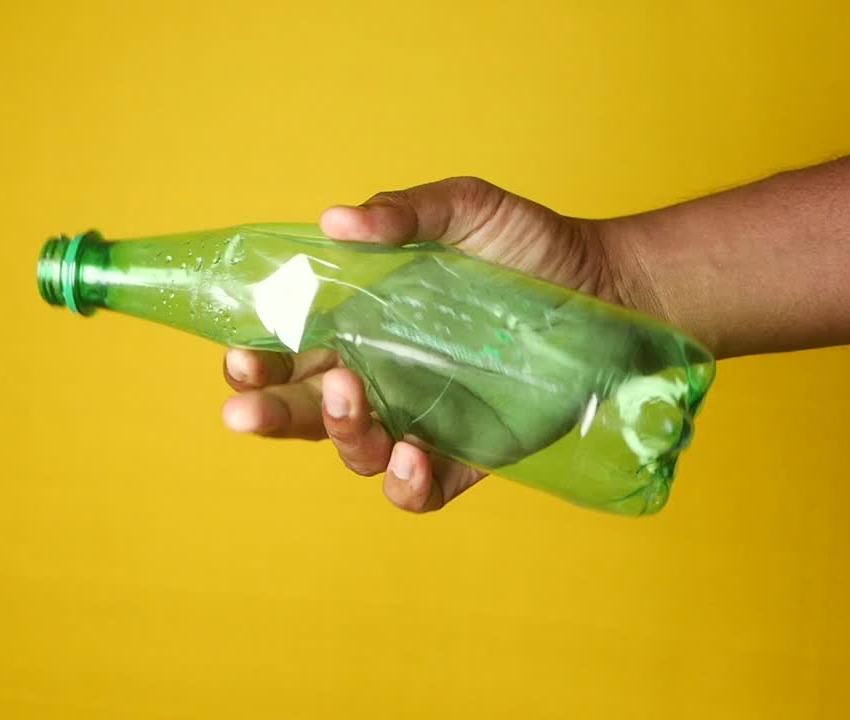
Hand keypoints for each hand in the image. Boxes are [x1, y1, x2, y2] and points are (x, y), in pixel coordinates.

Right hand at [221, 177, 628, 511]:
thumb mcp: (467, 210)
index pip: (287, 348)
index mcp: (361, 322)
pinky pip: (419, 490)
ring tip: (350, 398)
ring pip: (354, 449)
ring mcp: (418, 419)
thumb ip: (404, 214)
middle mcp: (379, 376)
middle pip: (303, 409)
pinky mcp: (466, 455)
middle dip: (268, 413)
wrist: (611, 288)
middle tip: (245, 411)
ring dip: (339, 434)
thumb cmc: (529, 244)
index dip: (254, 358)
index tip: (238, 354)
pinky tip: (412, 458)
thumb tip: (334, 220)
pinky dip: (405, 486)